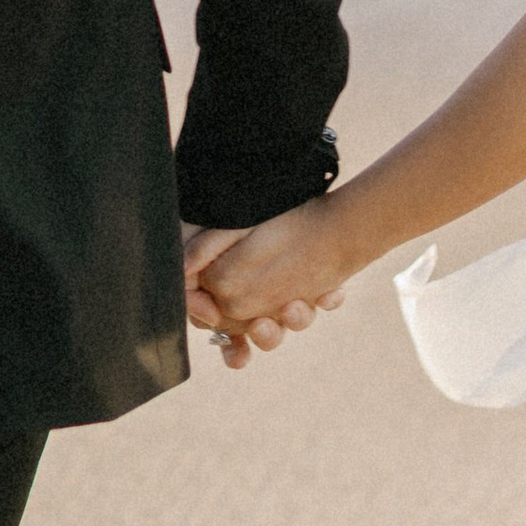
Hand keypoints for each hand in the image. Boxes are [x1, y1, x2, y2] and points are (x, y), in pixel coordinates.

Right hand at [186, 204, 349, 371]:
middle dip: (266, 335)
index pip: (226, 330)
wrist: (279, 183)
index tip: (232, 340)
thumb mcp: (206, 238)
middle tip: (264, 326)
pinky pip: (324, 298)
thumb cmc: (234, 214)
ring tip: (296, 306)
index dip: (228, 342)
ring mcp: (288, 289)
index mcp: (231, 291)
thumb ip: (194, 274)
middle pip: (263, 332)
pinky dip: (328, 299)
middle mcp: (260, 296)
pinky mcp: (315, 279)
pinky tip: (331, 294)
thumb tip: (208, 313)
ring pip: (295, 320)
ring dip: (297, 319)